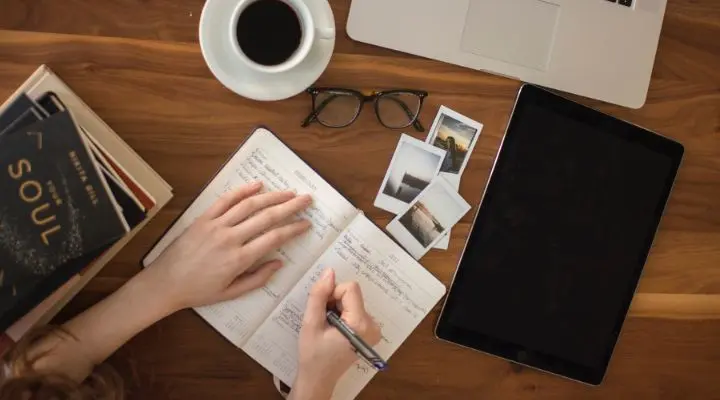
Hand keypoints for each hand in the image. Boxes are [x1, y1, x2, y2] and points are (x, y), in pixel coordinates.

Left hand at [145, 181, 312, 310]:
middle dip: (290, 207)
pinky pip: (225, 200)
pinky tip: (257, 185)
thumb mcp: (231, 293)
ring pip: (249, 205)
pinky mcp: (203, 218)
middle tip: (307, 200)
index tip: (306, 224)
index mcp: (239, 259)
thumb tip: (279, 263)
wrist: (165, 283)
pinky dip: (242, 190)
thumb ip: (257, 279)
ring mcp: (216, 225)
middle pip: (267, 217)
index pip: (274, 238)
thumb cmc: (199, 291)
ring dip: (272, 196)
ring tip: (289, 192)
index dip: (293, 229)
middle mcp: (230, 238)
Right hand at [291, 268, 380, 399]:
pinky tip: (335, 329)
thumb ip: (319, 295)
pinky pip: (356, 309)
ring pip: (353, 300)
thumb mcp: (311, 323)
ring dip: (338, 308)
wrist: (319, 378)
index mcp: (360, 324)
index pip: (350, 288)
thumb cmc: (313, 354)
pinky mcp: (370, 331)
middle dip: (334, 301)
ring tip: (328, 327)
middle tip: (324, 320)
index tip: (323, 310)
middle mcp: (373, 325)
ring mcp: (374, 329)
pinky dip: (343, 314)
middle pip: (352, 294)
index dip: (332, 294)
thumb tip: (329, 272)